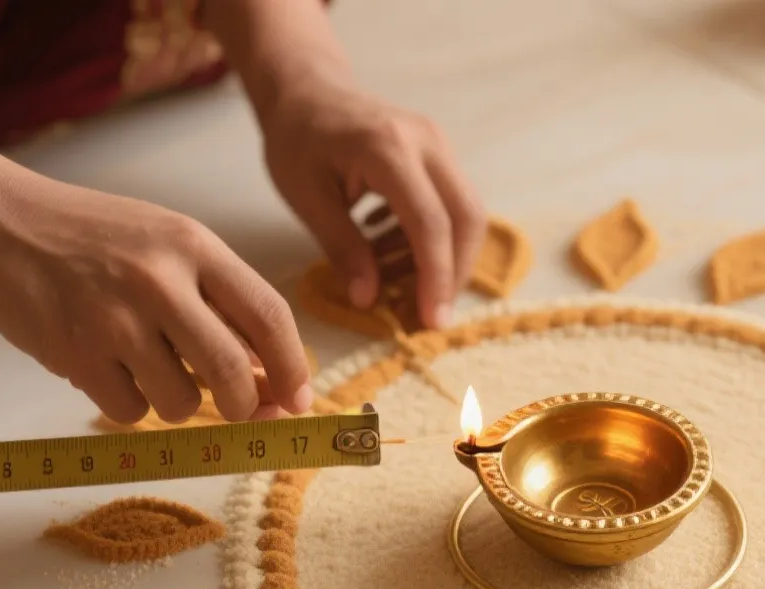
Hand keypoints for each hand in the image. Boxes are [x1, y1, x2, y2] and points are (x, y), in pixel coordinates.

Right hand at [0, 173, 312, 424]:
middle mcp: (159, 280)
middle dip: (245, 405)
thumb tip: (271, 376)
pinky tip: (105, 367)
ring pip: (180, 401)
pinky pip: (129, 410)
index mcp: (193, 246)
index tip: (299, 400)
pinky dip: (127, 404)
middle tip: (238, 409)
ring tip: (146, 366)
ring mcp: (115, 318)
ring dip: (175, 402)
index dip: (293, 367)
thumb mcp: (163, 243)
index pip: (269, 315)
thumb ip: (216, 300)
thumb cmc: (89, 238)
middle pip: (232, 372)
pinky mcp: (75, 353)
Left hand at [259, 75, 485, 328]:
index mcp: (388, 148)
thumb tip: (369, 300)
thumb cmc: (298, 141)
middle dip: (454, 273)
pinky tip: (392, 252)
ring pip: (467, 212)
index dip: (435, 277)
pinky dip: (432, 238)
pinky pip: (452, 204)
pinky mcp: (439, 154)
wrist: (308, 91)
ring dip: (444, 258)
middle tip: (428, 314)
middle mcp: (426, 141)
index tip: (430, 322)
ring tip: (397, 283)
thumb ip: (342, 248)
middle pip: (467, 217)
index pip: (430, 222)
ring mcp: (439, 144)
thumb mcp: (307, 198)